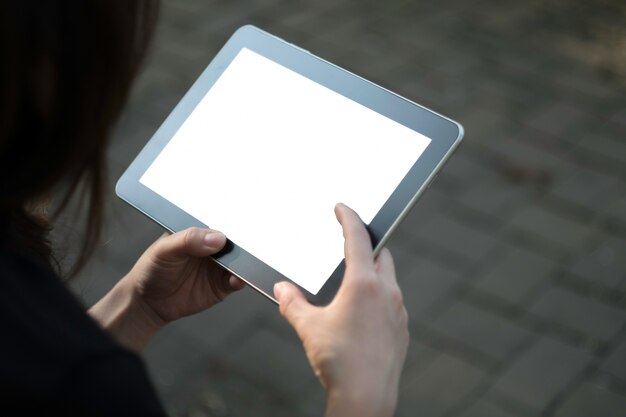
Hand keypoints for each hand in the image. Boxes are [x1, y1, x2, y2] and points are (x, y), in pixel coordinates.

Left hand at [89, 228, 243, 350]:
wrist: (148, 302)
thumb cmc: (152, 269)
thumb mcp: (164, 249)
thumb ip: (188, 240)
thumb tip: (217, 238)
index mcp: (199, 231)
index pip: (219, 222)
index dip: (229, 223)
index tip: (235, 228)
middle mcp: (212, 246)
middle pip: (234, 241)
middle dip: (242, 242)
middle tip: (241, 245)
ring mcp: (219, 266)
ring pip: (239, 260)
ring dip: (244, 262)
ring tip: (241, 263)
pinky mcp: (222, 285)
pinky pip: (237, 280)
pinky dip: (240, 279)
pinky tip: (236, 279)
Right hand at [273, 204, 408, 416]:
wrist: (366, 396)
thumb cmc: (339, 360)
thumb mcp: (307, 327)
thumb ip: (292, 303)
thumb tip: (280, 289)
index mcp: (363, 283)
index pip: (358, 238)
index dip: (349, 218)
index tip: (342, 208)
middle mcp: (386, 292)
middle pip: (381, 254)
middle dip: (366, 245)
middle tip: (349, 245)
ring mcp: (398, 311)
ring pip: (389, 279)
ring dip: (374, 273)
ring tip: (352, 282)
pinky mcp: (402, 329)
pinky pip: (392, 302)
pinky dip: (380, 297)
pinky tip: (363, 313)